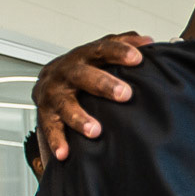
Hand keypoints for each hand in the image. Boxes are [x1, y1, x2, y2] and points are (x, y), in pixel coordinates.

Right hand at [33, 32, 152, 160]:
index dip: (119, 51)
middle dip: (104, 84)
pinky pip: (50, 128)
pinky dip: (57, 141)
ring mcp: (54, 93)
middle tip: (125, 94)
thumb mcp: (101, 53)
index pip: (102, 49)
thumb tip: (149, 42)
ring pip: (65, 104)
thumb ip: (123, 44)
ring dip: (80, 118)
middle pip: (83, 75)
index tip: (138, 58)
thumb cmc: (84, 68)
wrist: (48, 81)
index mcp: (84, 56)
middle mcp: (66, 72)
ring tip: (95, 131)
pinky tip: (65, 153)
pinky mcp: (45, 113)